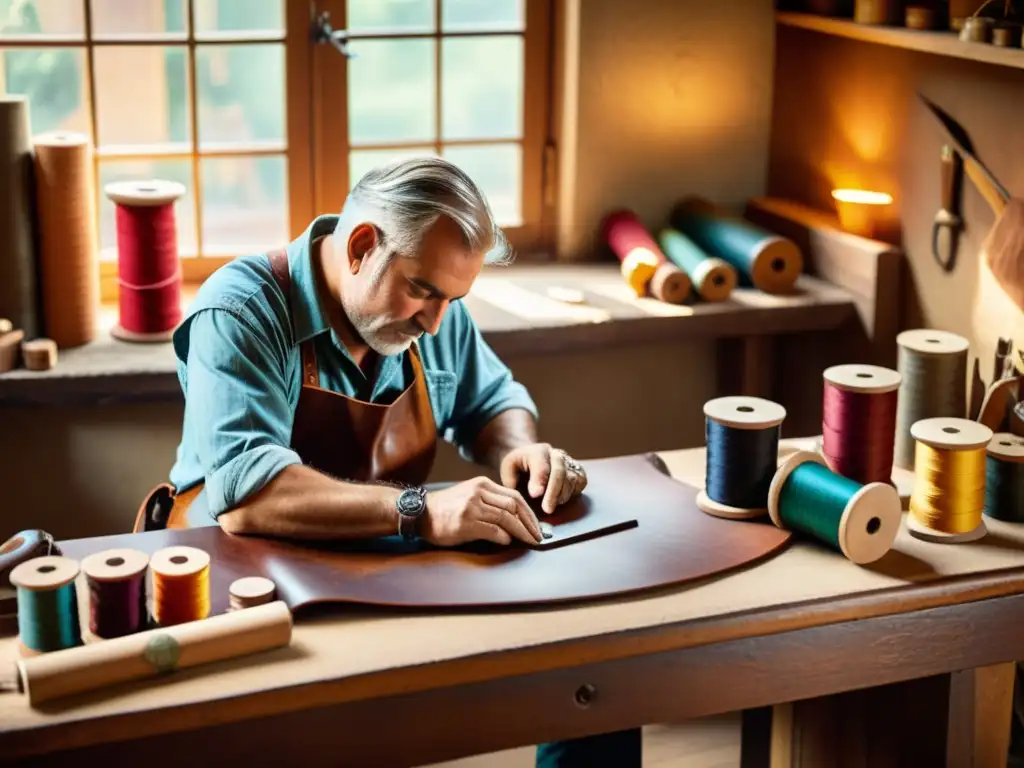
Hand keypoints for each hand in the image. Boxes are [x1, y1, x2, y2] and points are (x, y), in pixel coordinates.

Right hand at [421, 477, 541, 546]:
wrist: (420, 513)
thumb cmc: (447, 509)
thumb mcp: (470, 495)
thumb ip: (491, 502)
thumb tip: (516, 521)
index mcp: (483, 484)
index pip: (515, 497)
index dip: (529, 513)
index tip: (537, 525)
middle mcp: (479, 492)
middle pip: (514, 507)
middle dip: (530, 523)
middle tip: (538, 536)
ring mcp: (472, 507)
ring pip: (507, 518)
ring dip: (521, 532)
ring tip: (529, 541)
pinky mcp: (466, 522)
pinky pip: (494, 530)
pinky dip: (504, 537)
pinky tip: (507, 541)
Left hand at [499, 443, 587, 514]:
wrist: (531, 459)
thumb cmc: (518, 467)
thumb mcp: (508, 469)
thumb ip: (513, 479)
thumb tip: (532, 493)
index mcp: (537, 451)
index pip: (541, 465)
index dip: (539, 480)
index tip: (535, 494)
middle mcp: (556, 454)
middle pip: (559, 471)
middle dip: (553, 492)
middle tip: (547, 509)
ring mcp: (569, 461)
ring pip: (571, 478)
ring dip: (562, 495)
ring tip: (550, 506)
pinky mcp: (579, 471)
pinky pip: (580, 482)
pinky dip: (572, 493)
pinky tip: (560, 500)